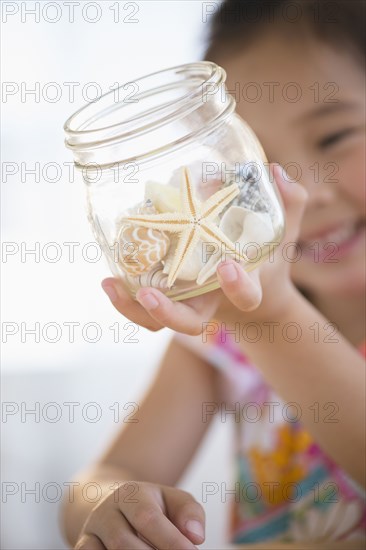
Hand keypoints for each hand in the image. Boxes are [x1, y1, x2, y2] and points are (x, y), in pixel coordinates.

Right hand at [74, 481, 203, 548]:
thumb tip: (195, 536)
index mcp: (130, 494)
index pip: (148, 519)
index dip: (170, 541)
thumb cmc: (152, 507)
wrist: (112, 506)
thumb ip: (189, 512)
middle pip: (123, 543)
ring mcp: (90, 534)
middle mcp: (105, 513)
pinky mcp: (82, 549)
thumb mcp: (173, 501)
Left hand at [101, 164, 307, 333]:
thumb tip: (275, 170)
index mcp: (243, 289)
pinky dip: (125, 302)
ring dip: (134, 309)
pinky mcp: (169, 300)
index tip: (226, 267)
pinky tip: (109, 280)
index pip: (245, 296)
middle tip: (149, 293)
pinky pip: (144, 311)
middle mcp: (210, 303)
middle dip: (169, 313)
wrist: (248, 293)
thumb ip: (287, 205)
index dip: (237, 287)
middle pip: (189, 323)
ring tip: (111, 284)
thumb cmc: (264, 260)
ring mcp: (186, 305)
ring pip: (158, 322)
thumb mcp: (281, 234)